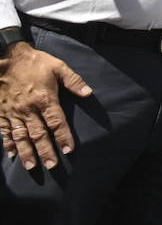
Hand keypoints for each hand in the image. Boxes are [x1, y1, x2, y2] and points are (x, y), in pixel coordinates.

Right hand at [0, 43, 92, 169]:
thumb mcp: (58, 67)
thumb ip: (74, 81)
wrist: (6, 58)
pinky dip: (8, 143)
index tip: (68, 150)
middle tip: (52, 165)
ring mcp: (13, 113)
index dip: (63, 136)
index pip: (56, 122)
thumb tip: (89, 93)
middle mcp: (28, 109)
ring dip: (27, 152)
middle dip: (46, 151)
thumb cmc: (34, 62)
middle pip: (39, 134)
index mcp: (44, 99)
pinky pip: (5, 131)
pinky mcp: (1, 113)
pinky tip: (12, 154)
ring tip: (32, 166)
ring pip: (21, 136)